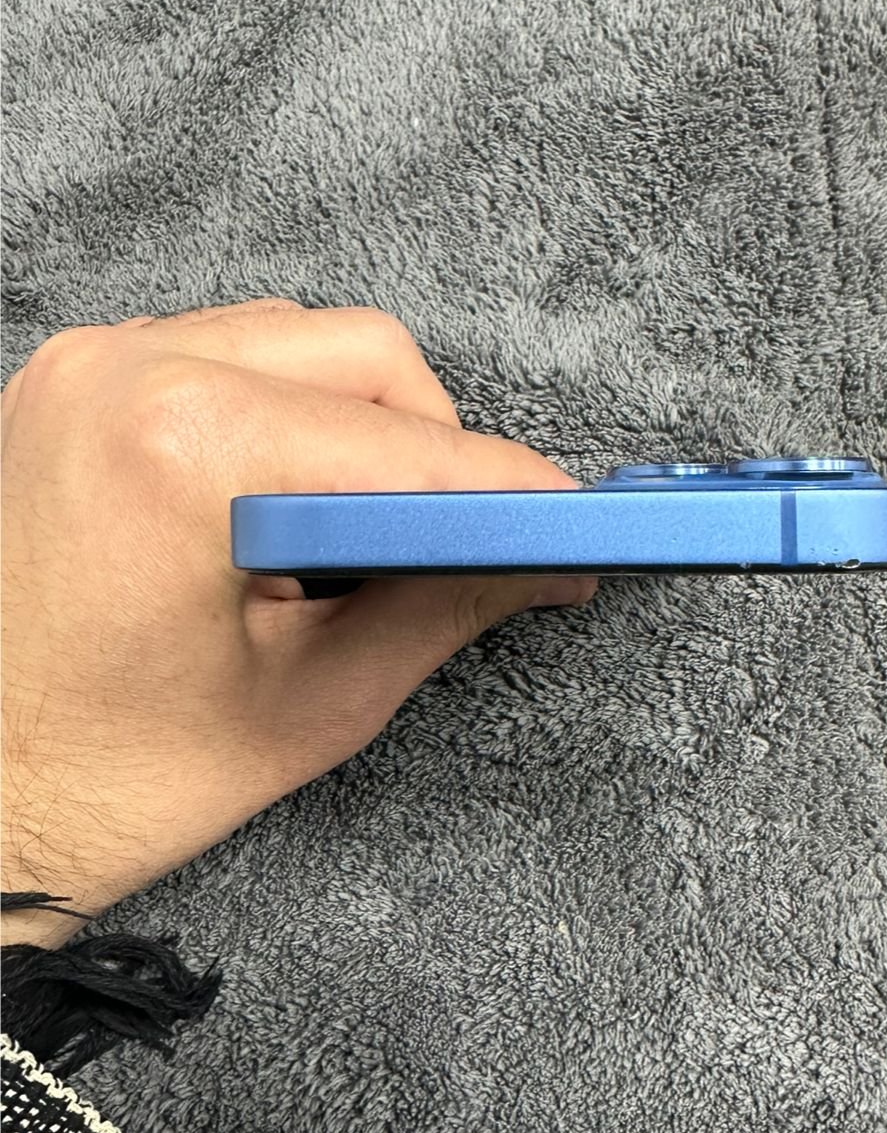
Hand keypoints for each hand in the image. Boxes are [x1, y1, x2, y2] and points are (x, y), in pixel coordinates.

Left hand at [1, 299, 596, 948]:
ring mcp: (84, 369)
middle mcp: (124, 373)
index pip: (401, 447)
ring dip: (359, 431)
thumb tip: (545, 561)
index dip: (506, 489)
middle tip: (464, 546)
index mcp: (181, 448)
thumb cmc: (93, 787)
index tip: (571, 519)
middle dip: (435, 451)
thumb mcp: (306, 708)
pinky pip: (223, 359)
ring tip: (359, 545)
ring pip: (297, 345)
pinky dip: (283, 419)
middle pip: (362, 356)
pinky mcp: (69, 386)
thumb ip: (443, 610)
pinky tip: (283, 516)